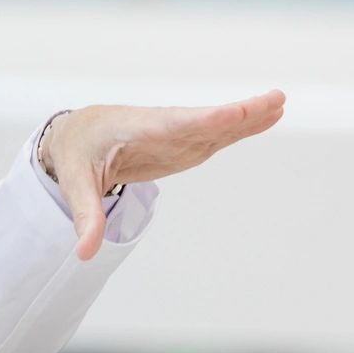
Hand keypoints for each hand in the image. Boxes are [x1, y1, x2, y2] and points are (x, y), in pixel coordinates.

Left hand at [40, 90, 285, 259]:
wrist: (79, 133)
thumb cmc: (76, 152)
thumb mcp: (73, 183)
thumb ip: (85, 215)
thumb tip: (86, 252)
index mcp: (138, 132)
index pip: (174, 127)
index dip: (204, 121)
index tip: (233, 112)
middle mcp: (164, 129)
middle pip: (206, 121)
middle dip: (238, 114)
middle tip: (275, 100)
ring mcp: (178, 136)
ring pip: (217, 126)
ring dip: (248, 117)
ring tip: (280, 103)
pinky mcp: (184, 144)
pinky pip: (217, 133)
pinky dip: (242, 126)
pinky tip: (267, 118)